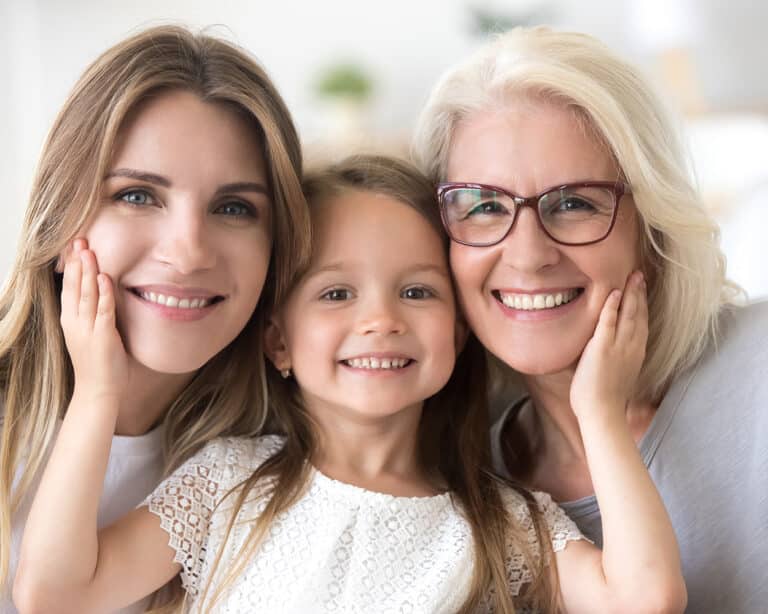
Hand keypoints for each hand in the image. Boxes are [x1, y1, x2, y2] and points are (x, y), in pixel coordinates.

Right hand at [60, 239, 129, 405]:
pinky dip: (104, 293)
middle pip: (74, 287)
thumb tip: (101, 296)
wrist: (98, 392)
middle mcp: (75, 323)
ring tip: (89, 250)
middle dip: (77, 262)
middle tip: (79, 239)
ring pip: (86, 294)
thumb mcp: (90, 335)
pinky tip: (104, 277)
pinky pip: (103, 310)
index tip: (74, 247)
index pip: (69, 288)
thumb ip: (93, 316)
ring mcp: (88, 329)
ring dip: (88, 271)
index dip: (71, 267)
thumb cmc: (98, 364)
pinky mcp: (103, 336)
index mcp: (71, 321)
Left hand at [570, 271, 647, 420]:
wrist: (602, 414)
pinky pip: (608, 322)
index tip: (642, 290)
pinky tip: (614, 292)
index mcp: (636, 354)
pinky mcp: (602, 348)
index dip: (642, 305)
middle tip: (640, 275)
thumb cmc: (604, 400)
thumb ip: (613, 360)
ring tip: (633, 276)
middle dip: (639, 293)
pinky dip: (612, 306)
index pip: (642, 324)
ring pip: (628, 314)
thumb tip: (604, 354)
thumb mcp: (616, 375)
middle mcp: (632, 347)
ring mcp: (618, 347)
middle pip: (639, 314)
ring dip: (631, 293)